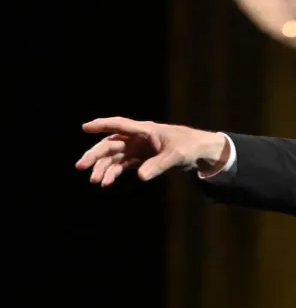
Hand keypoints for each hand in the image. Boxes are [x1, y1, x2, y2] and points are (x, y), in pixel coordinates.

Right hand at [75, 117, 228, 186]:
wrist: (201, 152)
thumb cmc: (190, 146)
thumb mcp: (176, 156)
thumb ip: (158, 165)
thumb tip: (140, 176)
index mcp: (145, 130)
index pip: (119, 125)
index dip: (102, 125)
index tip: (84, 127)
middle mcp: (138, 138)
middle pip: (111, 144)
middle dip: (95, 154)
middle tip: (81, 167)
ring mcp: (139, 149)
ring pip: (114, 157)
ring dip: (103, 168)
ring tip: (95, 181)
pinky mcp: (142, 159)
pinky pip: (122, 166)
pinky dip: (114, 173)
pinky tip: (107, 183)